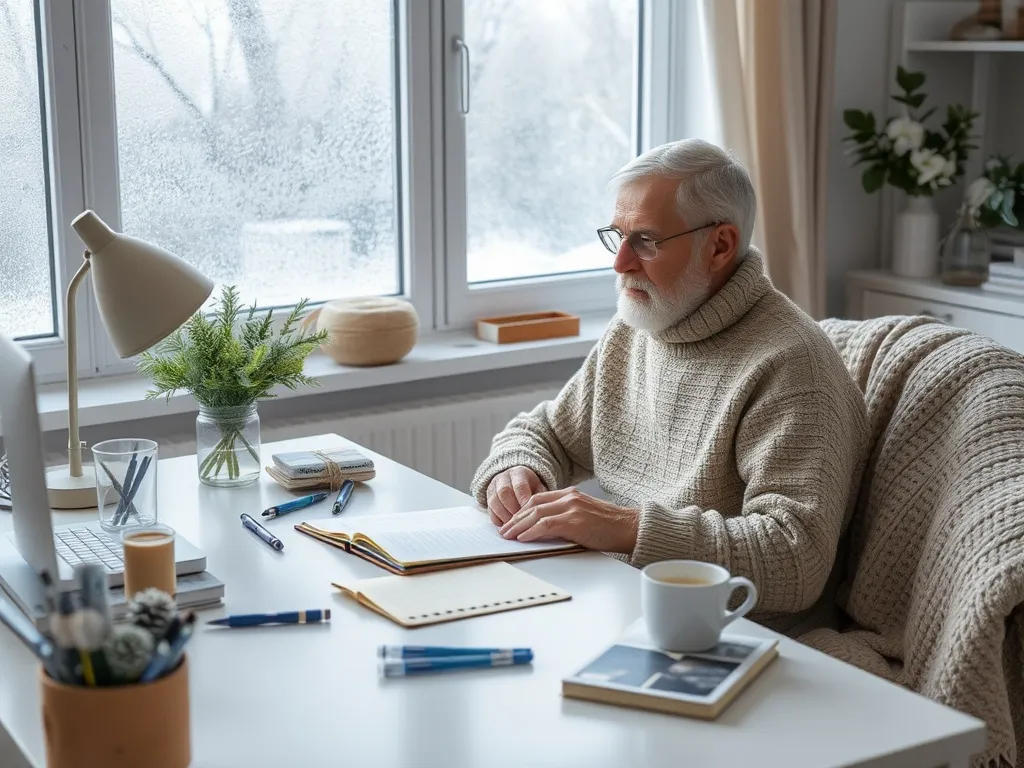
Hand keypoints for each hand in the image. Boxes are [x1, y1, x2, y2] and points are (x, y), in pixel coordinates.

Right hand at [486, 466, 546, 525]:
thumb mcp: (539, 488)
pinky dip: (497, 520)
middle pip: (504, 493)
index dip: (524, 500)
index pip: (519, 486)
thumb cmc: (531, 487)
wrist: (516, 481)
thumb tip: (543, 513)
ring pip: (494, 502)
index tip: (530, 513)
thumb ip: (541, 498)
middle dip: (513, 510)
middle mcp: (503, 478)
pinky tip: (507, 526)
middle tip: (522, 522)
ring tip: (515, 527)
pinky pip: (490, 510)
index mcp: (518, 473)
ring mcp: (493, 488)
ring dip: (505, 516)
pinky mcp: (488, 499)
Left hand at [498, 487, 638, 553]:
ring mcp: (572, 508)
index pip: (538, 499)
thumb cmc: (609, 527)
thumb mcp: (583, 517)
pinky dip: (531, 531)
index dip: (522, 510)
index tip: (512, 521)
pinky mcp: (575, 521)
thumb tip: (543, 531)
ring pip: (536, 514)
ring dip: (519, 526)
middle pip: (533, 505)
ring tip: (508, 536)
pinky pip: (546, 525)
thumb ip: (564, 519)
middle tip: (504, 530)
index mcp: (571, 495)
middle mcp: (569, 497)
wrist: (630, 528)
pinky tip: (523, 538)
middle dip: (516, 518)